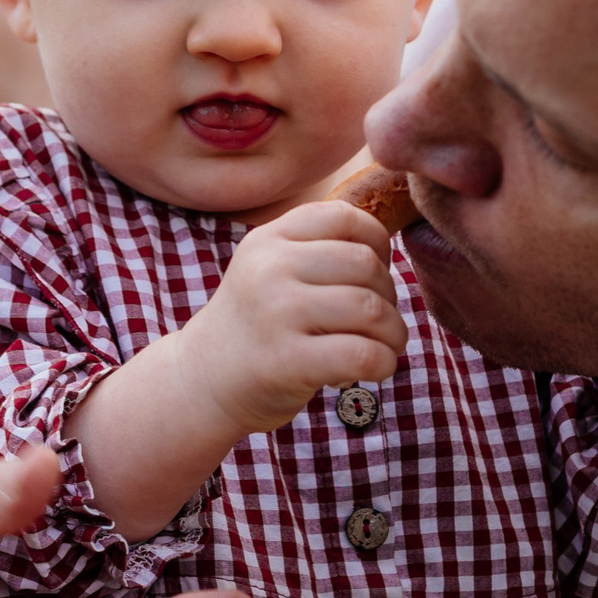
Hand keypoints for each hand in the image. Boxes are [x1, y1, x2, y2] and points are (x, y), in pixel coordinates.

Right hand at [174, 199, 407, 433]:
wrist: (203, 380)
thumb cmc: (258, 324)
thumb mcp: (272, 269)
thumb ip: (320, 249)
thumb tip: (391, 246)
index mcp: (269, 238)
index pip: (345, 217)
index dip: (378, 244)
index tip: (374, 275)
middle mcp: (270, 269)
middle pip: (365, 264)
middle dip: (389, 295)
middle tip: (380, 321)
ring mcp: (276, 314)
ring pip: (370, 309)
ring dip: (394, 332)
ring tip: (386, 345)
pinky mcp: (287, 361)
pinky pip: (362, 353)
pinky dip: (384, 362)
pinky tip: (377, 367)